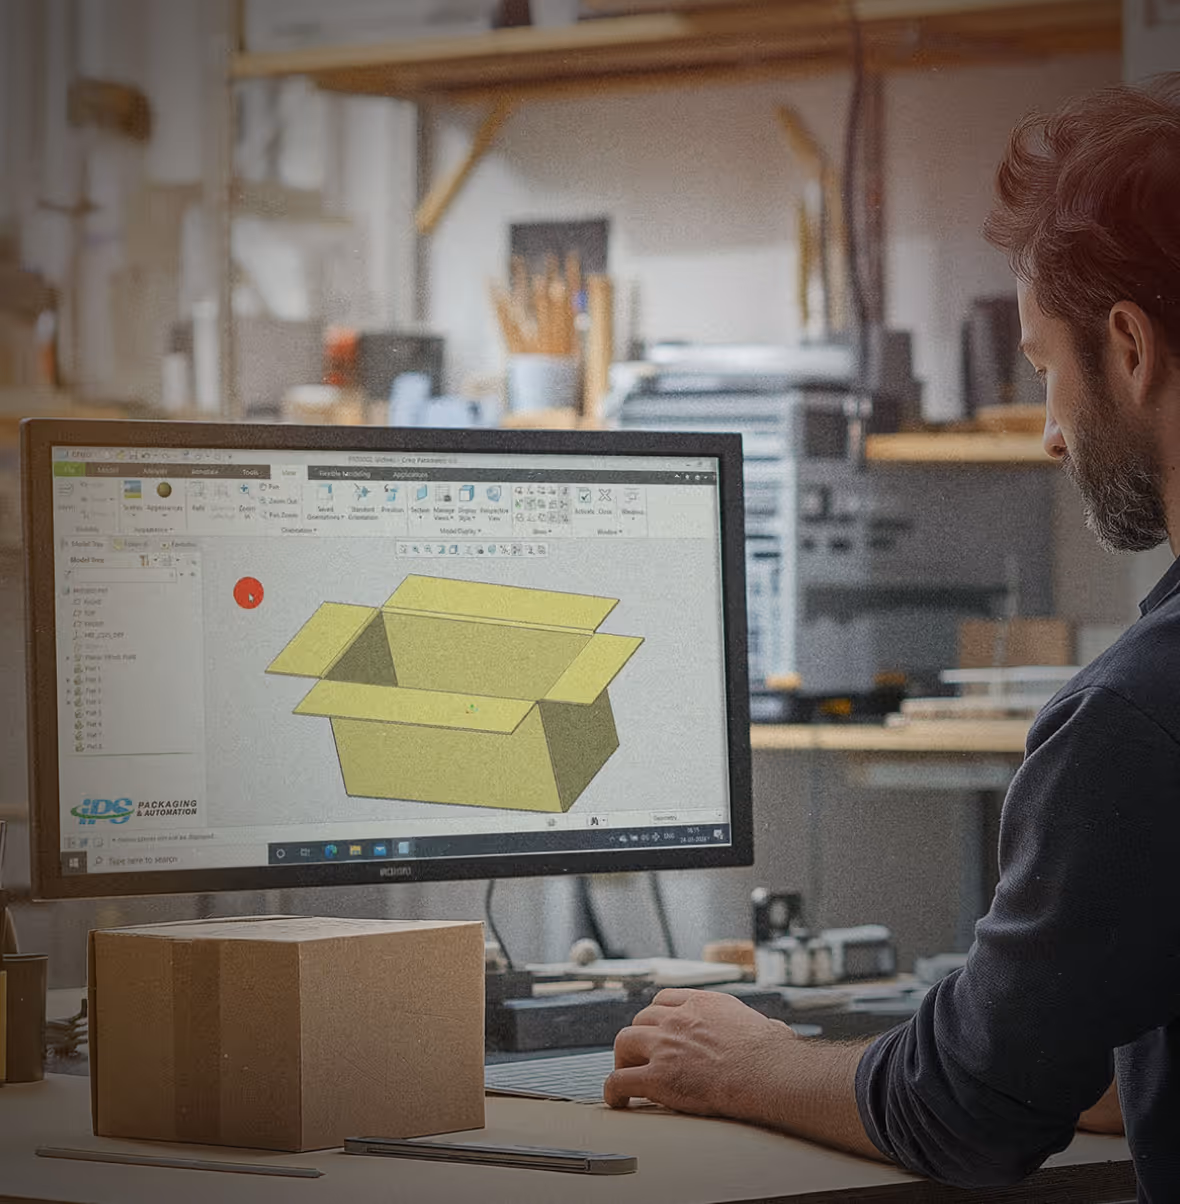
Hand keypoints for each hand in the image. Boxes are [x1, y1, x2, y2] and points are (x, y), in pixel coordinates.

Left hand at [604, 988, 796, 1118]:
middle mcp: (679, 1019)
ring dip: (622, 1058)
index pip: (665, 999)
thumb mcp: (766, 1026)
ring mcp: (665, 1046)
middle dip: (638, 1037)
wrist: (767, 1073)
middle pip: (641, 1019)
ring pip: (624, 1042)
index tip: (655, 1026)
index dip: (656, 1014)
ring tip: (625, 1073)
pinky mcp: (658, 1077)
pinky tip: (616, 1099)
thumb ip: (762, 1026)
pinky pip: (621, 1079)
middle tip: (639, 1054)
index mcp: (703, 1004)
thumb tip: (777, 1030)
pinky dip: (613, 1090)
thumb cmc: (773, 1055)